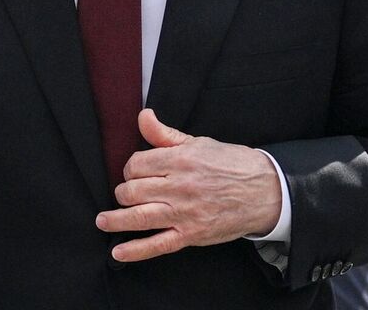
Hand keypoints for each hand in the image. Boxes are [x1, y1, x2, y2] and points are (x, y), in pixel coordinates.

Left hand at [96, 109, 283, 262]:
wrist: (265, 191)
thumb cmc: (231, 164)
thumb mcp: (198, 143)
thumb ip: (165, 135)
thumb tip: (143, 116)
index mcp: (180, 160)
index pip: (137, 165)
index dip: (131, 169)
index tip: (135, 173)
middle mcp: (179, 187)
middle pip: (132, 190)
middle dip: (124, 192)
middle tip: (127, 193)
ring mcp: (184, 213)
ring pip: (139, 217)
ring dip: (115, 220)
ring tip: (102, 221)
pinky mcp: (191, 234)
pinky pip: (157, 245)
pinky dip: (135, 250)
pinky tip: (118, 252)